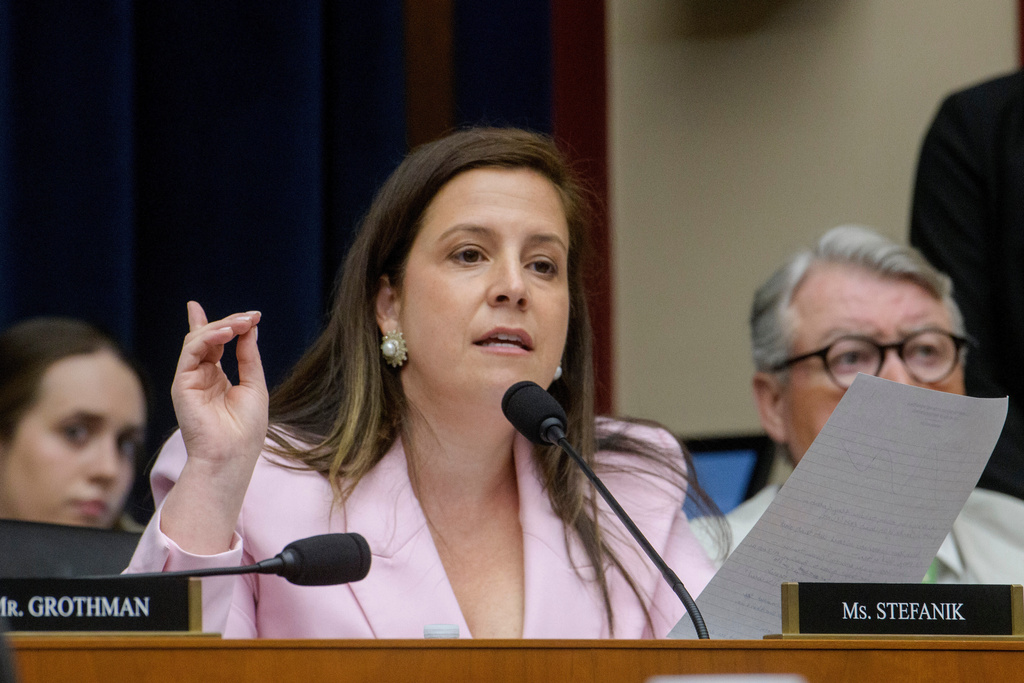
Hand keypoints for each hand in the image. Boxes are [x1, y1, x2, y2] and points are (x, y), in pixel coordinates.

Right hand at [171, 301, 268, 472]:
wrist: (232, 455)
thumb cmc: (246, 428)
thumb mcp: (254, 385)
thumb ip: (248, 355)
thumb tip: (250, 328)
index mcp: (217, 379)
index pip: (214, 344)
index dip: (224, 324)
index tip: (249, 314)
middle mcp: (201, 377)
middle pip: (207, 338)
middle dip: (229, 323)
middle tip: (250, 316)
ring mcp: (189, 379)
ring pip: (197, 340)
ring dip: (221, 327)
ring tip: (243, 322)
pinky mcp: (182, 383)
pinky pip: (191, 351)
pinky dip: (208, 337)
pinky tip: (227, 333)